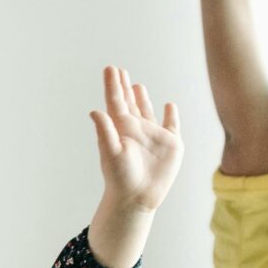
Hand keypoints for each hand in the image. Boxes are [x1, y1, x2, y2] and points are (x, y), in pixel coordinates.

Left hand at [92, 64, 183, 213]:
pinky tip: (169, 105)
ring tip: (137, 85)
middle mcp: (136, 130)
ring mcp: (153, 136)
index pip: (116, 102)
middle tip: (119, 71)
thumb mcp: (111, 153)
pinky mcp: (171, 144)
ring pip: (148, 112)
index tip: (110, 68)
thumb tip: (95, 111)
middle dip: (124, 87)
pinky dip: (171, 115)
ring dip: (143, 99)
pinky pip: (172, 125)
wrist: (137, 198)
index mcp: (121, 129)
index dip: (113, 85)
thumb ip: (105, 131)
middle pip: (129, 103)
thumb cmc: (120, 178)